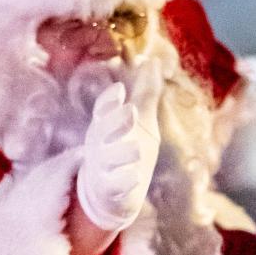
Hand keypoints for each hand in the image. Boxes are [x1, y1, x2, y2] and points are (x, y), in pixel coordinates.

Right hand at [75, 63, 160, 231]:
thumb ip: (145, 93)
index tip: (120, 90)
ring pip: (109, 159)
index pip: (103, 109)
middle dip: (116, 122)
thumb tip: (154, 61)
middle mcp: (100, 144)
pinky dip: (124, 182)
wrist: (109, 193)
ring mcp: (103, 167)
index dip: (109, 100)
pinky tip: (134, 177)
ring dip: (121, 153)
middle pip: (103, 131)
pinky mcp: (110, 189)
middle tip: (130, 112)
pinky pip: (115, 185)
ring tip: (135, 149)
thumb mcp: (137, 119)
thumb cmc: (123, 147)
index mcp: (105, 124)